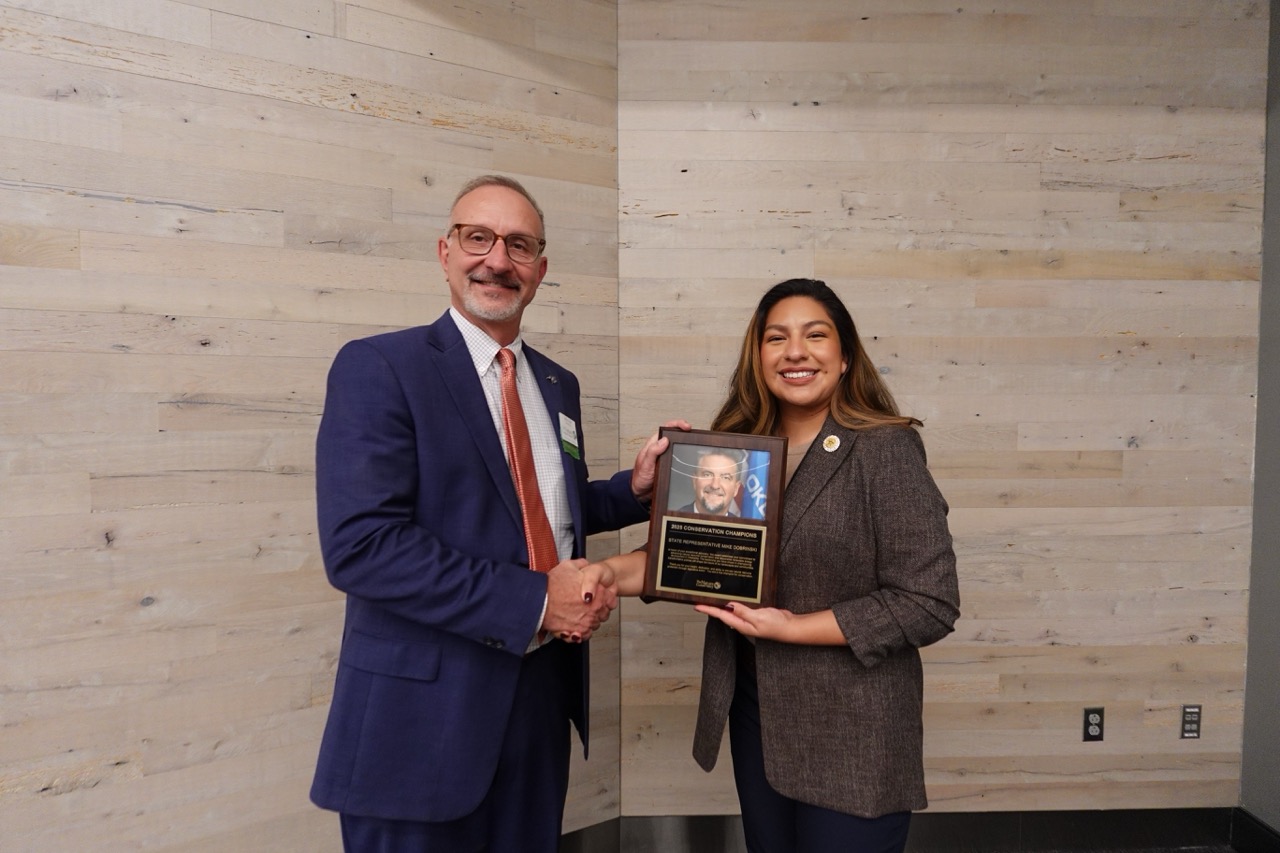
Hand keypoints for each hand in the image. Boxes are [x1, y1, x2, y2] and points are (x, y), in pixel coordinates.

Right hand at [543, 558, 616, 641]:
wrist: (538, 600)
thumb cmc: (552, 585)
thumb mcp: (568, 566)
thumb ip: (582, 564)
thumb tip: (585, 565)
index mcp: (598, 593)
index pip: (611, 599)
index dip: (603, 597)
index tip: (597, 596)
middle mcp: (595, 609)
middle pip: (603, 613)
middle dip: (596, 610)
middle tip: (585, 605)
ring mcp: (586, 622)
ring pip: (594, 624)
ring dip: (588, 620)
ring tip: (577, 614)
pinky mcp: (577, 632)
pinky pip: (584, 635)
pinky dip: (581, 632)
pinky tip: (574, 625)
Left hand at [631, 419, 692, 501]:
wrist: (641, 492)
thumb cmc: (640, 478)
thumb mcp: (646, 464)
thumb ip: (653, 451)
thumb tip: (664, 440)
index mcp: (653, 444)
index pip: (666, 429)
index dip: (677, 425)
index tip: (686, 427)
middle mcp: (659, 448)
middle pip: (673, 434)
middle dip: (684, 430)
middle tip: (692, 432)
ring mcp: (664, 455)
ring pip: (676, 444)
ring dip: (685, 441)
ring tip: (693, 440)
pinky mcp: (668, 463)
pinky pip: (678, 455)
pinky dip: (684, 452)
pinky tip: (690, 453)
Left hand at [695, 603, 844, 644]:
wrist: (790, 627)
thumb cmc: (777, 625)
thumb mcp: (759, 618)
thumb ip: (743, 612)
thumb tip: (729, 605)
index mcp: (741, 624)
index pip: (720, 616)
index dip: (708, 610)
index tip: (696, 605)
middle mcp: (742, 622)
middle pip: (723, 613)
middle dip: (712, 606)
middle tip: (700, 598)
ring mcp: (748, 618)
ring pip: (731, 609)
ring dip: (722, 603)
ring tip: (712, 596)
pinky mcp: (754, 614)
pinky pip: (741, 607)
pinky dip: (735, 602)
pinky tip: (733, 597)